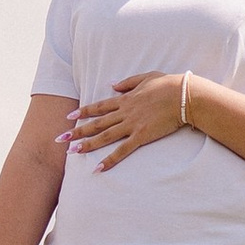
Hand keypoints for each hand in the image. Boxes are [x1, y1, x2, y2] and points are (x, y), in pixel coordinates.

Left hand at [65, 71, 189, 170]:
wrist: (183, 95)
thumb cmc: (168, 84)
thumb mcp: (145, 77)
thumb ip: (127, 82)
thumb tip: (112, 85)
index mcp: (125, 99)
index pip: (99, 107)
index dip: (83, 112)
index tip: (69, 117)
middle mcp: (124, 112)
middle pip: (96, 123)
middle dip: (77, 131)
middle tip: (60, 138)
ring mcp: (131, 125)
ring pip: (104, 137)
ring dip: (87, 145)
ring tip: (72, 152)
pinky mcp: (141, 136)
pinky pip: (122, 150)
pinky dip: (109, 160)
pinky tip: (98, 168)